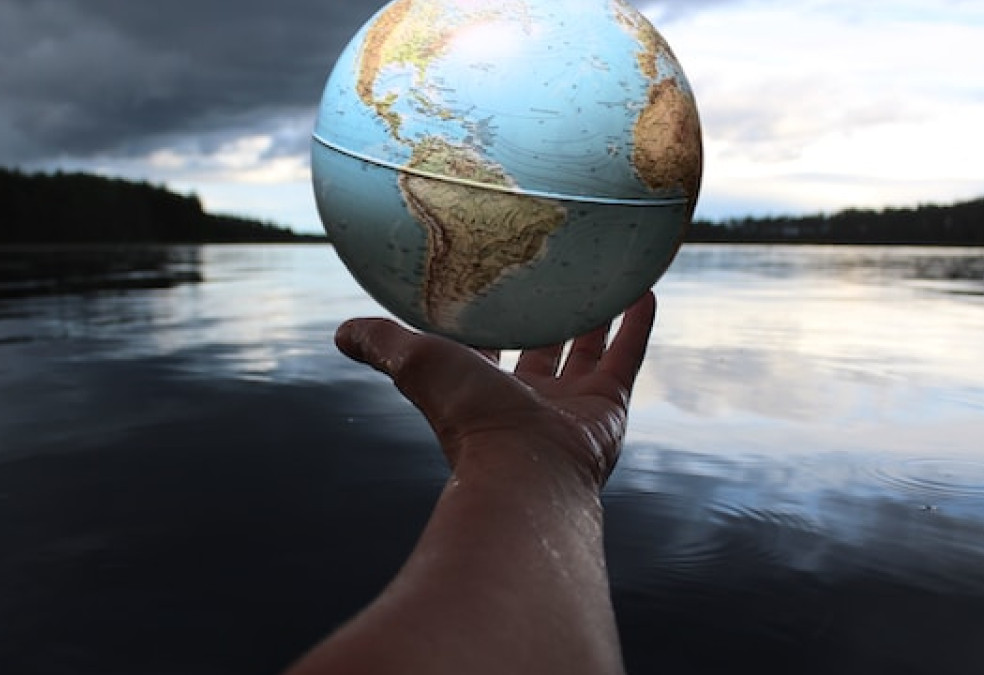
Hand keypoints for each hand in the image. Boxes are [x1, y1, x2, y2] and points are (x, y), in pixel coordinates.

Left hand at [334, 292, 655, 489]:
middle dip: (545, 318)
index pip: (483, 350)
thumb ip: (381, 344)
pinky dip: (636, 326)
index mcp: (481, 391)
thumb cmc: (467, 416)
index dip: (484, 321)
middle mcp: (527, 401)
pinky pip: (626, 358)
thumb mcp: (417, 363)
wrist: (526, 468)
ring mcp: (570, 406)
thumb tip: (341, 332)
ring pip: (586, 351)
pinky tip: (642, 289)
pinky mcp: (608, 407)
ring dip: (595, 316)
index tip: (489, 285)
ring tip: (604, 278)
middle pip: (539, 350)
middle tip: (554, 278)